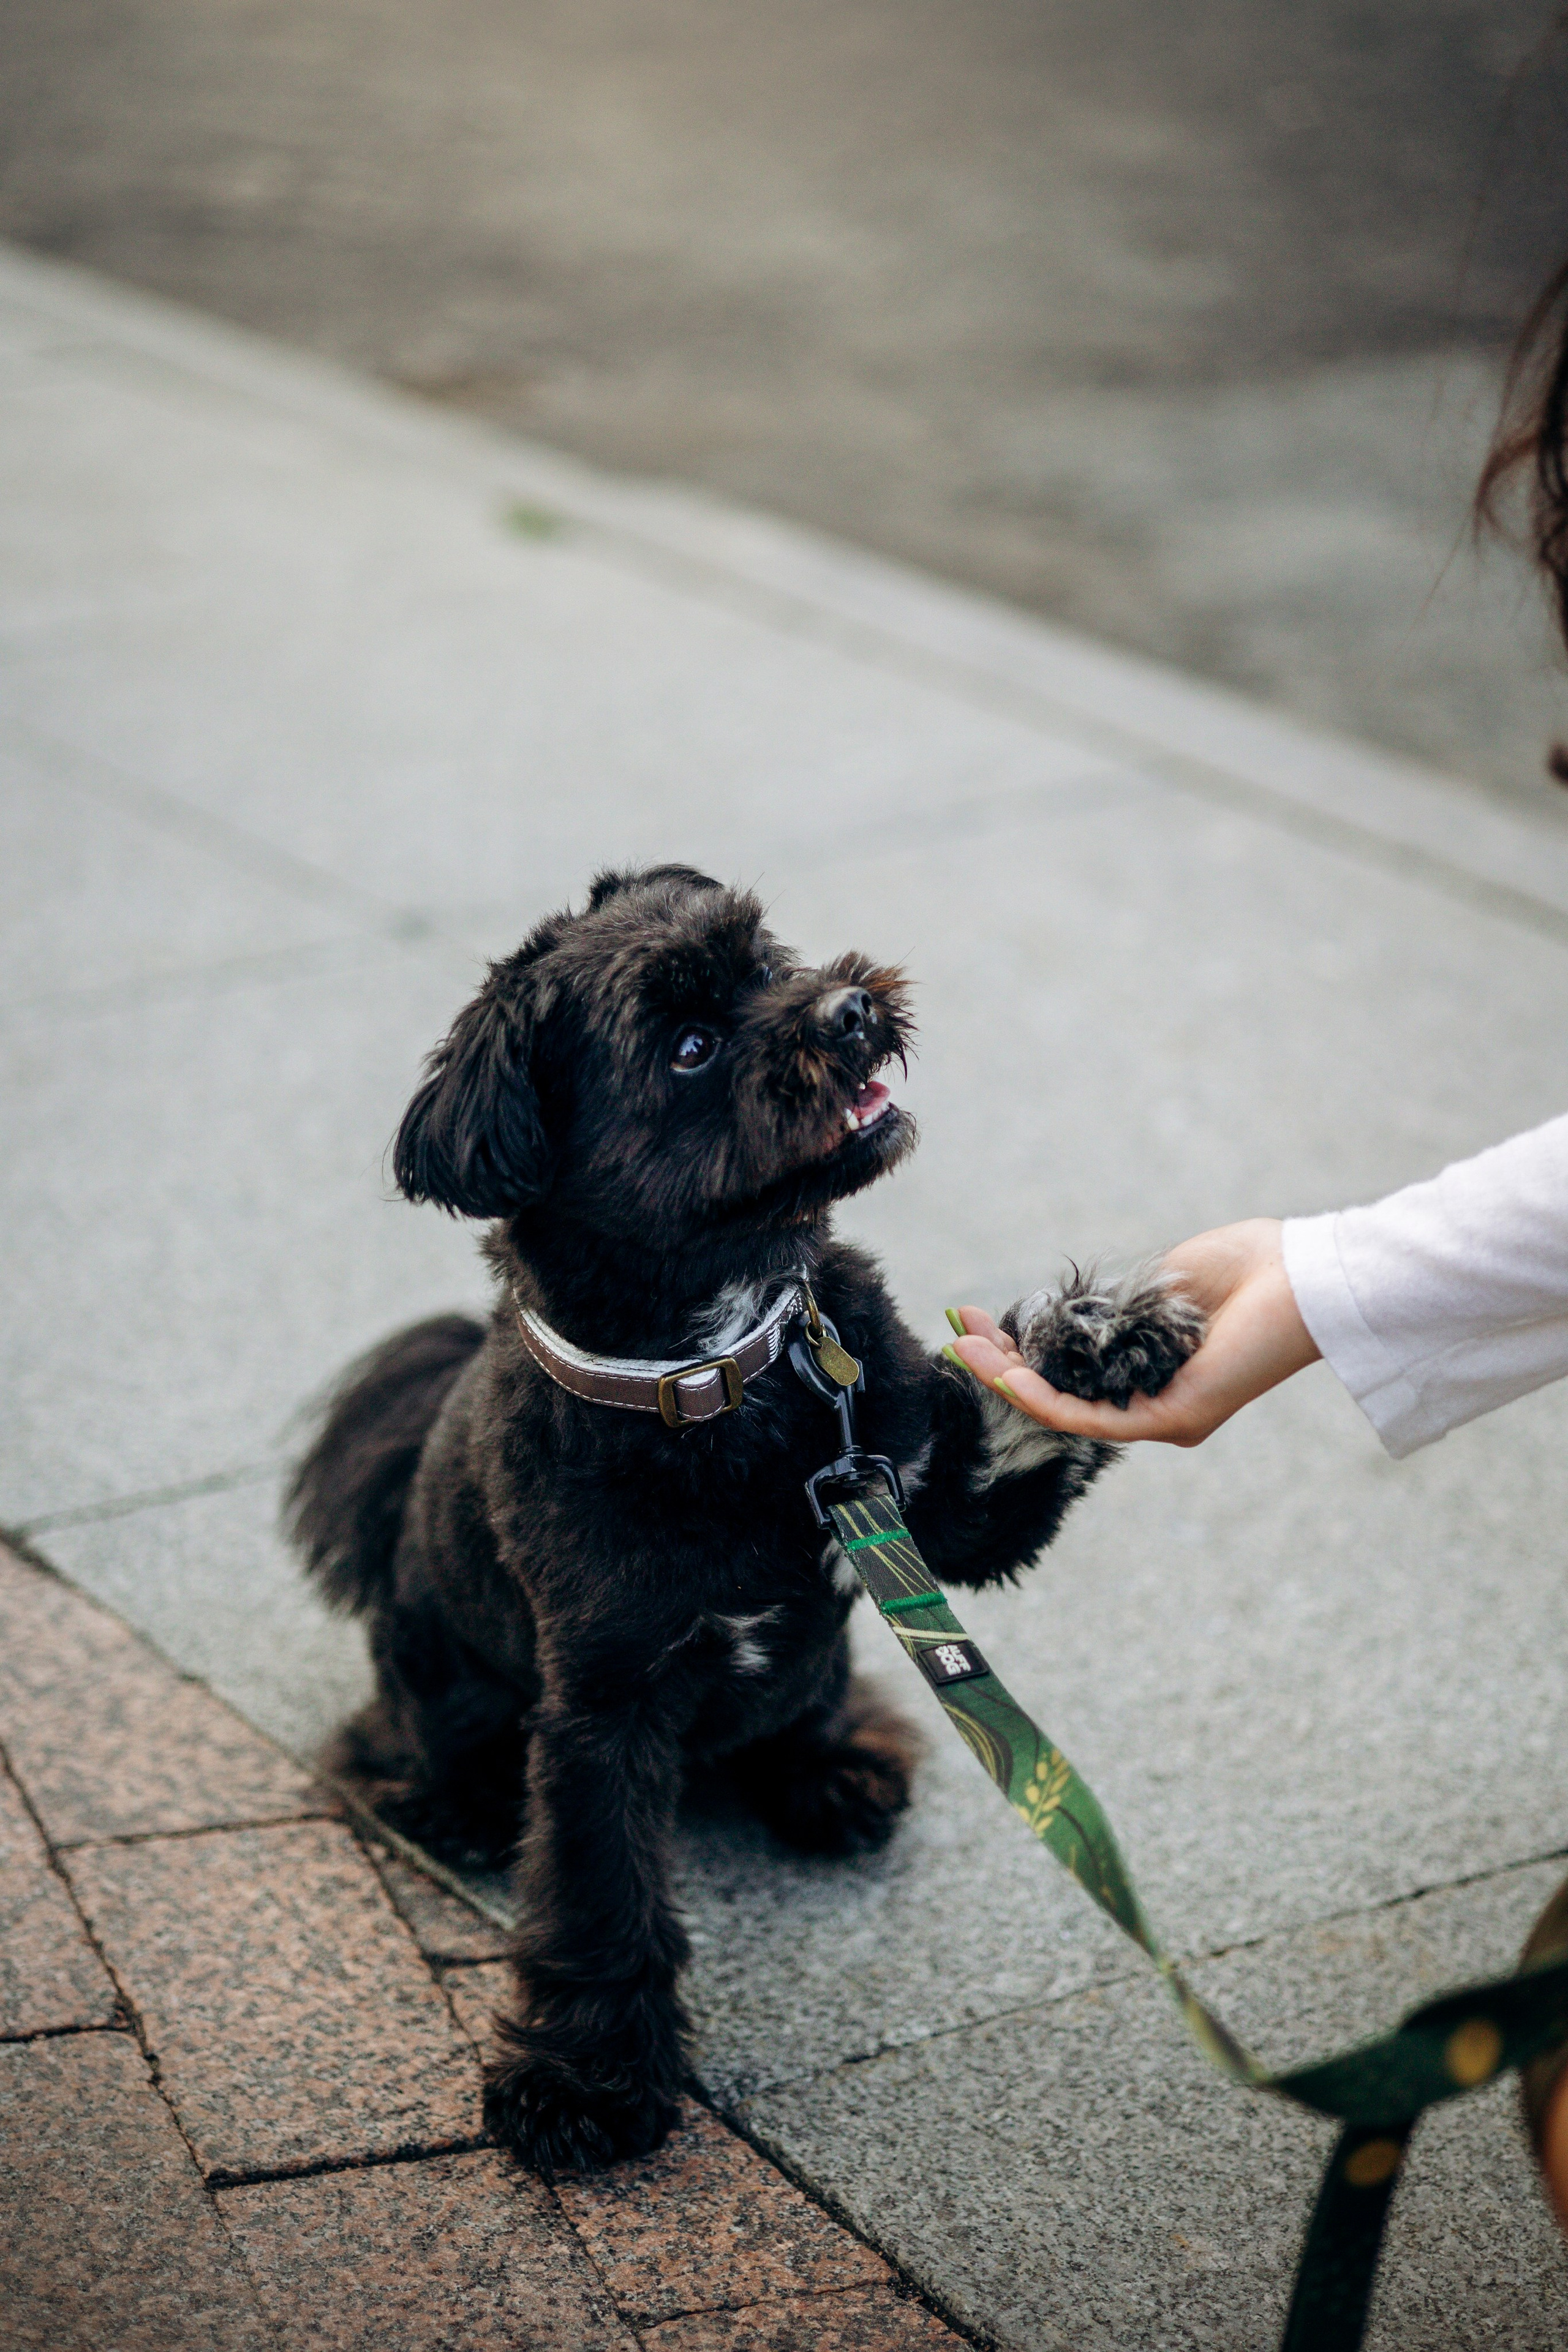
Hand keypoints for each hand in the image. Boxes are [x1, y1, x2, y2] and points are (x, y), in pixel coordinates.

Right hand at [948, 1219, 1319, 1445]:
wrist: (1304, 1276)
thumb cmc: (1250, 1269)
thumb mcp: (1163, 1280)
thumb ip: (1114, 1300)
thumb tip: (1065, 1304)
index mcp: (1155, 1370)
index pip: (1074, 1369)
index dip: (1024, 1348)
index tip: (984, 1317)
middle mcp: (1156, 1402)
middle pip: (1062, 1393)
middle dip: (1005, 1363)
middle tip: (963, 1332)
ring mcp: (1164, 1414)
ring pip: (1068, 1411)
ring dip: (1011, 1381)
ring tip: (969, 1349)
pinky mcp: (1174, 1418)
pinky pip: (1093, 1419)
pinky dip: (1046, 1400)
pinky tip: (1010, 1377)